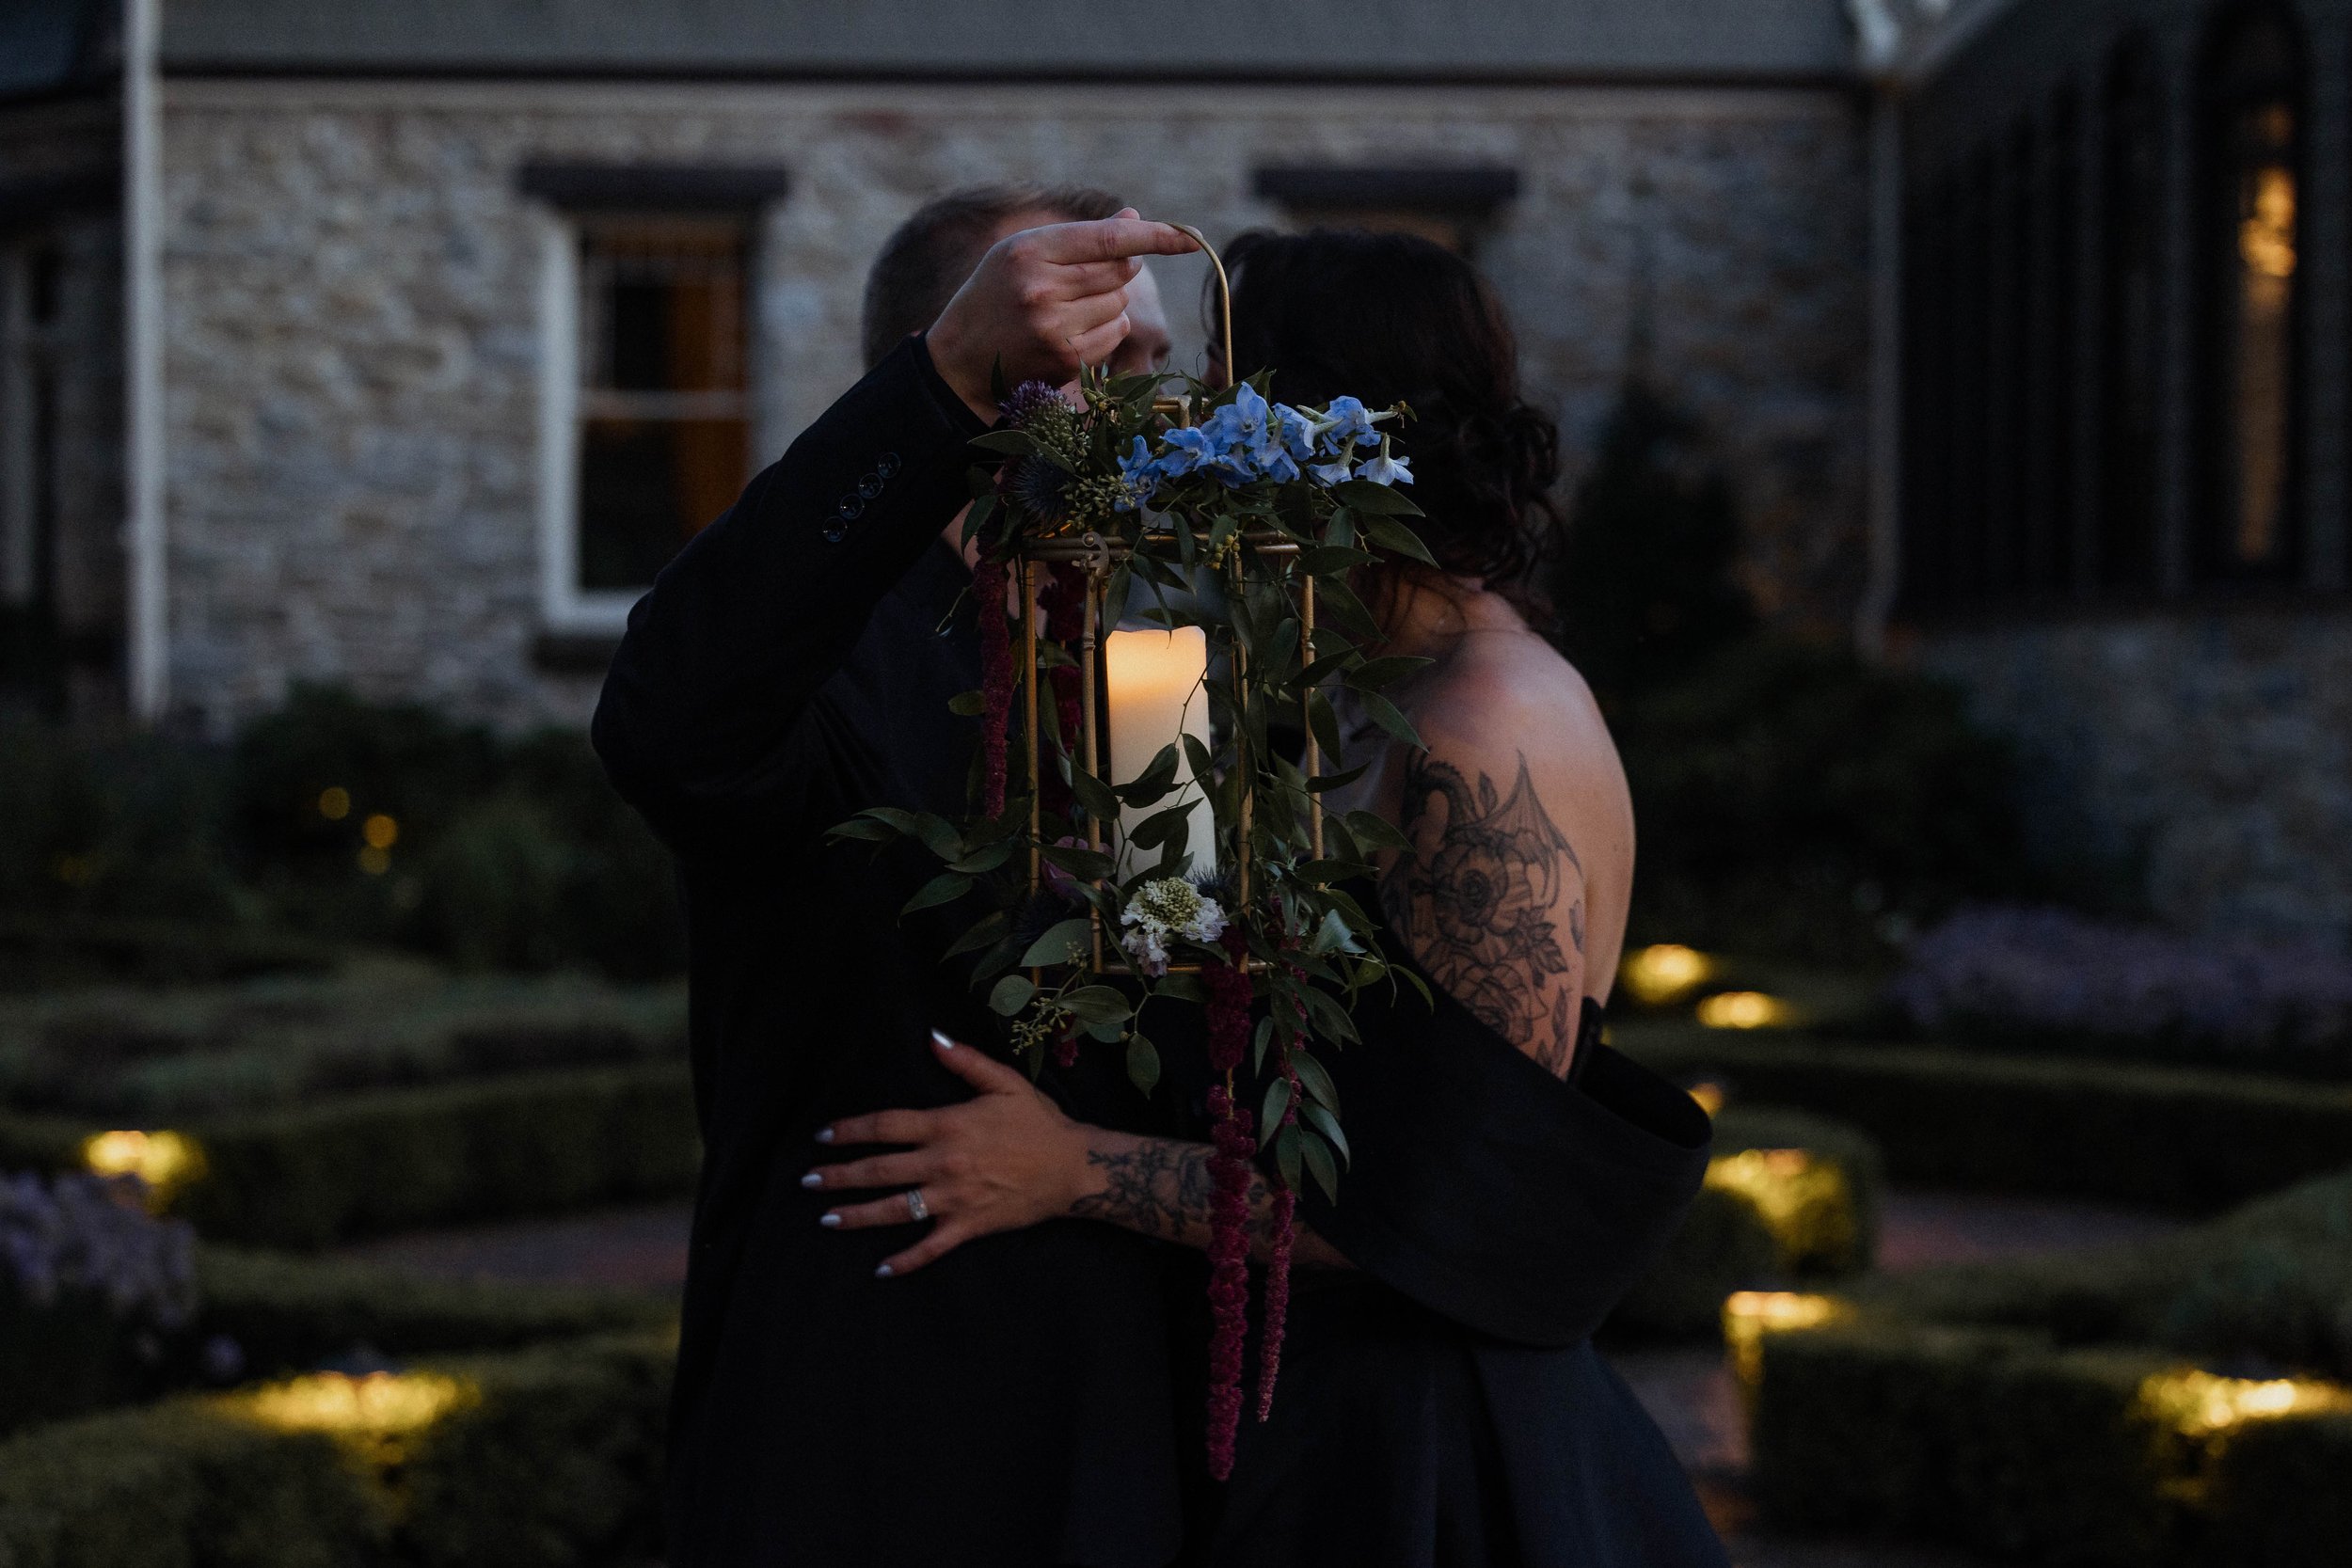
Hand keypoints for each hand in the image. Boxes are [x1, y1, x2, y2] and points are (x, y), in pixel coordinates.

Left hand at [806, 1030, 1091, 1276]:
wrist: (1074, 1167)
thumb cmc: (1040, 1122)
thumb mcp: (1005, 1082)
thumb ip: (966, 1061)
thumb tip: (932, 1038)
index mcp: (948, 1125)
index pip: (887, 1126)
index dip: (851, 1130)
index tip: (824, 1136)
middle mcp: (944, 1163)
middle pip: (879, 1170)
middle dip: (839, 1175)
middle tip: (808, 1181)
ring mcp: (954, 1198)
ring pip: (894, 1209)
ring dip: (857, 1215)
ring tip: (826, 1219)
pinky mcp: (969, 1226)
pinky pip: (930, 1247)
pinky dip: (905, 1261)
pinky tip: (880, 1269)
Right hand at [925, 211, 1198, 422]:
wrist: (959, 360)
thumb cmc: (996, 295)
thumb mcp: (1024, 254)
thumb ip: (1080, 238)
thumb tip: (1135, 219)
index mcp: (1029, 250)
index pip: (1108, 239)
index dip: (1154, 236)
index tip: (1189, 237)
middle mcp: (1042, 289)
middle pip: (1120, 271)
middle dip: (1115, 272)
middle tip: (1079, 280)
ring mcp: (1054, 328)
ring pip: (1120, 304)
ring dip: (1108, 304)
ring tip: (1066, 310)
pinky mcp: (1065, 360)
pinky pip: (1115, 334)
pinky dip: (1106, 330)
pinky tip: (1072, 332)